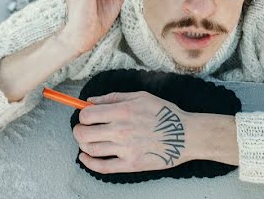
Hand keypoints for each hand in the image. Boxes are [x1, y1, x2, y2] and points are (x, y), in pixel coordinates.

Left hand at [73, 92, 191, 173]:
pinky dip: (89, 163)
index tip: (86, 116)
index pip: (87, 115)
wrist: (185, 135)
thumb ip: (114, 97)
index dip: (82, 115)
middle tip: (82, 129)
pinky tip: (85, 158)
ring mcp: (125, 149)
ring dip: (83, 145)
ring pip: (90, 150)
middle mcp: (121, 130)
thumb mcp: (141, 96)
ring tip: (87, 141)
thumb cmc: (165, 114)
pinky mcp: (130, 164)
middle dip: (78, 131)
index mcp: (123, 111)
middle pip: (84, 134)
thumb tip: (91, 101)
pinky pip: (102, 167)